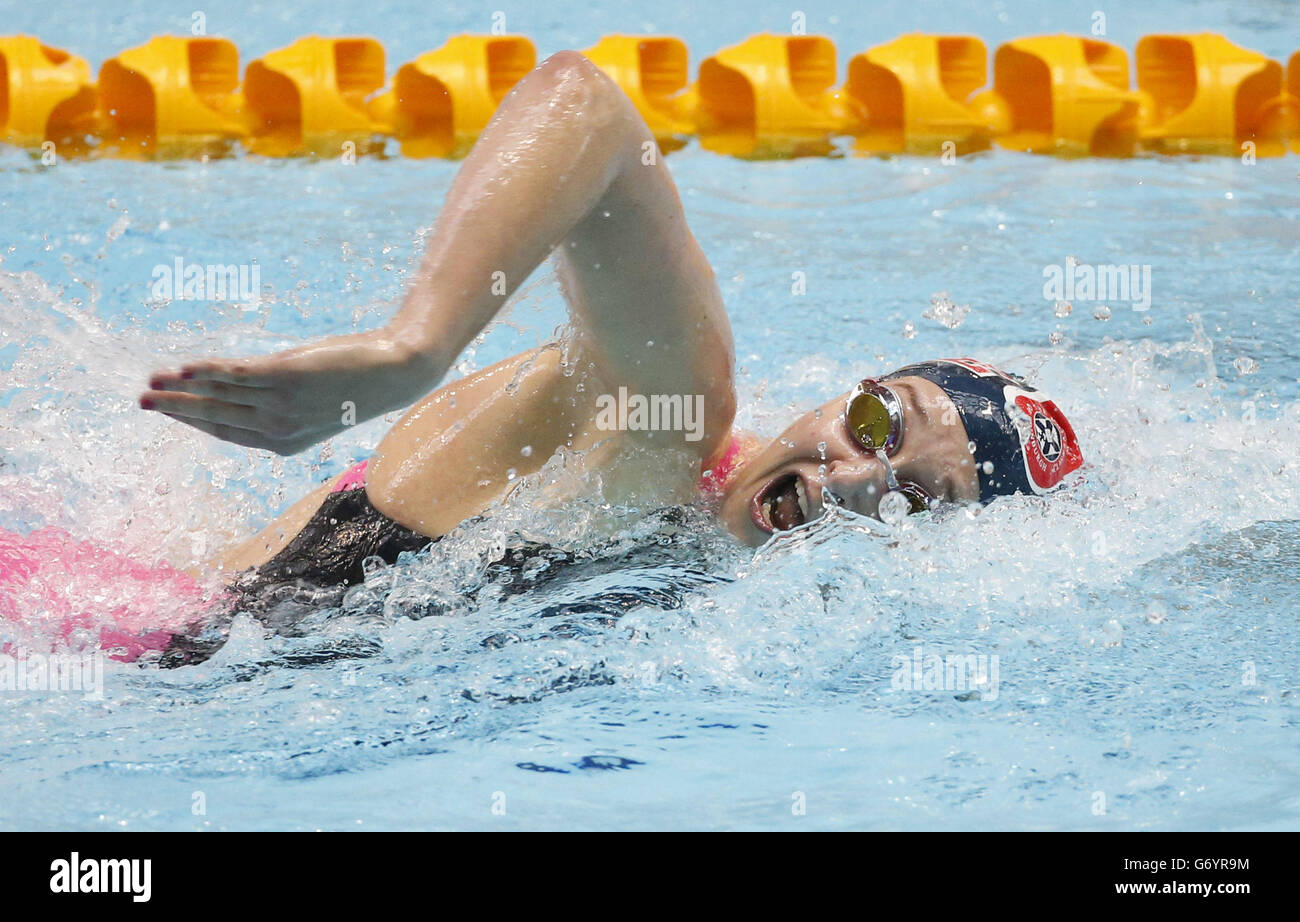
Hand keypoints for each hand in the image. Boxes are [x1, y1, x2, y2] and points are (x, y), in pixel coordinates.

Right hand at [140, 330, 443, 454]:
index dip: (193, 421)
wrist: (395, 371)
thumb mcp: (312, 402)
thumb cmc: (355, 384)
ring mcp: (283, 405)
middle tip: (141, 401)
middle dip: (176, 410)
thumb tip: (245, 389)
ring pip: (221, 398)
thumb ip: (278, 402)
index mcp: (283, 444)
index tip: (166, 409)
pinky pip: (238, 376)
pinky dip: (210, 372)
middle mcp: (279, 430)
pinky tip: (188, 366)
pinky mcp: (288, 377)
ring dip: (183, 388)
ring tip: (153, 380)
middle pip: (216, 419)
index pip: (227, 433)